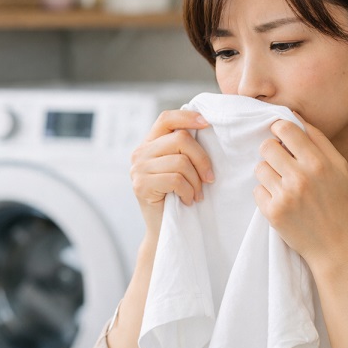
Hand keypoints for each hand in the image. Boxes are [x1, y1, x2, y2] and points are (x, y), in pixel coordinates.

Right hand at [130, 110, 214, 234]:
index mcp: (150, 143)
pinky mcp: (141, 185)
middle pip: (180, 139)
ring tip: (196, 194)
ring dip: (196, 181)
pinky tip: (188, 200)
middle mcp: (140, 152)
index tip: (207, 124)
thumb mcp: (181, 168)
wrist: (164, 231)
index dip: (188, 117)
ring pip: (180, 161)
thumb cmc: (178, 197)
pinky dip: (188, 191)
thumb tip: (206, 127)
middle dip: (202, 159)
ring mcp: (138, 169)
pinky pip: (176, 180)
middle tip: (209, 179)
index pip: (167, 119)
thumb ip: (184, 149)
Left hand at [253, 115, 347, 266]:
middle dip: (272, 152)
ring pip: (260, 168)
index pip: (286, 128)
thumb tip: (295, 118)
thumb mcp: (341, 169)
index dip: (279, 129)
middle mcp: (301, 177)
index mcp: (319, 162)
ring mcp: (285, 195)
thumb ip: (319, 141)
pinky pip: (257, 190)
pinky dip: (266, 194)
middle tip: (281, 163)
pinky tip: (282, 202)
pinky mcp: (273, 212)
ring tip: (283, 185)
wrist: (336, 247)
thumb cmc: (340, 205)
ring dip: (268, 174)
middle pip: (267, 146)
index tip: (281, 137)